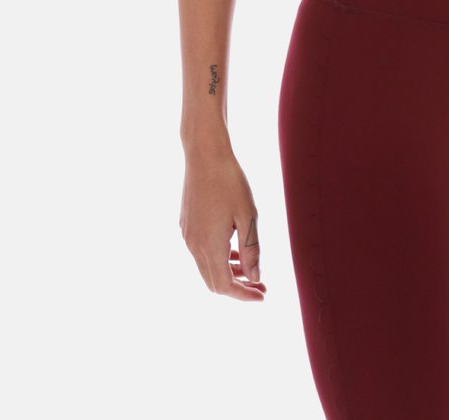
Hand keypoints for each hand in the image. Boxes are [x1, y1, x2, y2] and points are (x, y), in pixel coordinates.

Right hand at [179, 149, 267, 300]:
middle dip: (238, 288)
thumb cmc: (230, 182)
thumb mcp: (248, 216)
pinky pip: (201, 252)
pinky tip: (234, 249)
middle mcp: (194, 245)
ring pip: (206, 268)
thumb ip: (251, 250)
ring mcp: (187, 236)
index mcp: (210, 246)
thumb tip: (255, 277)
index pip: (225, 286)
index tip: (263, 294)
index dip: (244, 295)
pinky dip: (218, 259)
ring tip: (251, 269)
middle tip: (260, 285)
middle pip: (213, 282)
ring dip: (228, 273)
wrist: (204, 154)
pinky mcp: (186, 225)